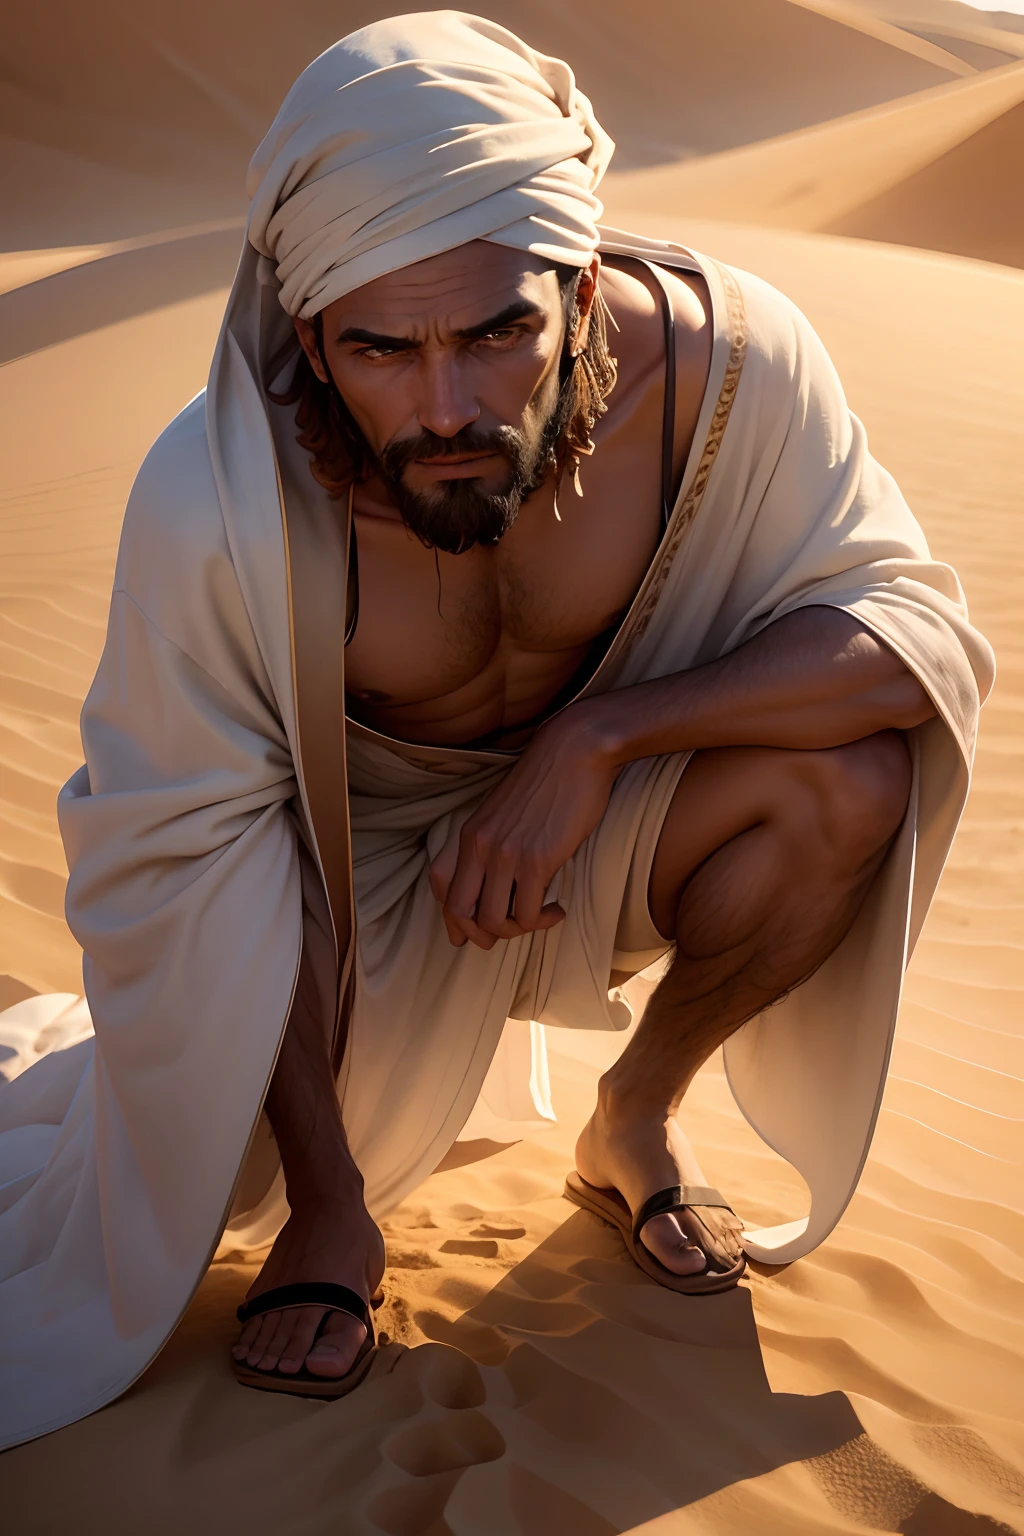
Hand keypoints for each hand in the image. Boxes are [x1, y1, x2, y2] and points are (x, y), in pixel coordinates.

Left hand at [428, 710, 618, 948]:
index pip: (440, 887)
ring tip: (542, 915)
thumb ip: (491, 841)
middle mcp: (480, 846)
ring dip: (519, 929)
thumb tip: (493, 880)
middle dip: (482, 934)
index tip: (472, 931)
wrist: (575, 751)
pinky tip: (559, 908)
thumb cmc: (547, 781)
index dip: (452, 919)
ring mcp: (506, 855)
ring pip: (495, 921)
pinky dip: (544, 920)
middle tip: (511, 930)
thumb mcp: (503, 810)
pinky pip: (530, 914)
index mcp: (469, 834)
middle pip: (460, 912)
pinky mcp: (538, 860)